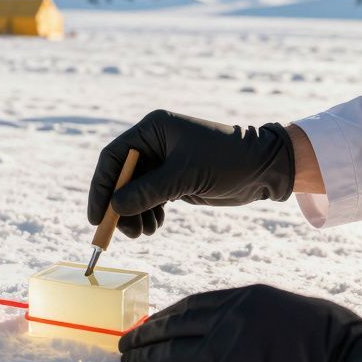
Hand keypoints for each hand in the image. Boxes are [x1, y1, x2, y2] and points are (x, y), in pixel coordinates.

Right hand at [87, 110, 294, 237]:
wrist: (263, 167)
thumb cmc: (226, 160)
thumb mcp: (184, 176)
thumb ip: (148, 191)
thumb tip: (115, 208)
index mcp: (152, 129)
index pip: (114, 157)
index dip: (102, 186)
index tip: (97, 216)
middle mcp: (154, 143)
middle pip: (122, 177)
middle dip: (120, 206)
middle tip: (123, 233)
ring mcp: (164, 162)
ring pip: (135, 192)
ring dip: (134, 214)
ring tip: (145, 232)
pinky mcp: (175, 179)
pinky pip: (150, 198)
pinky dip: (148, 214)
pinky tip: (155, 225)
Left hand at [119, 284, 361, 361]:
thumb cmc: (337, 340)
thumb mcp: (292, 309)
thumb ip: (260, 314)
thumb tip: (239, 325)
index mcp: (247, 298)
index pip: (194, 305)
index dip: (167, 316)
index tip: (151, 323)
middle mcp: (231, 320)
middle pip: (175, 328)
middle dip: (146, 336)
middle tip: (125, 344)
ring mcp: (228, 353)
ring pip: (173, 355)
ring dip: (145, 359)